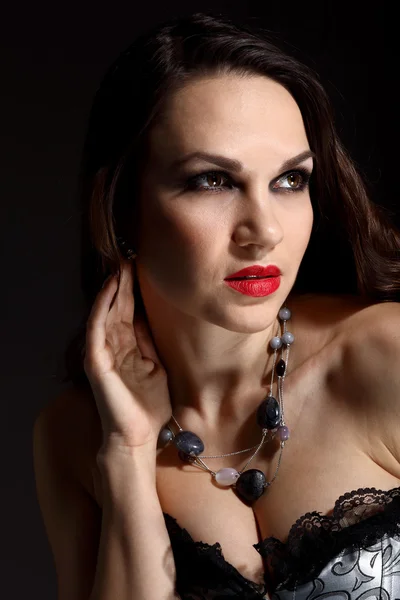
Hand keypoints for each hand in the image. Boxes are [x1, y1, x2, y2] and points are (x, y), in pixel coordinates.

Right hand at [83, 260, 171, 455]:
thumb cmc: (148, 407)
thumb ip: (149, 343)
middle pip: (117, 308)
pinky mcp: (96, 360)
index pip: (129, 312)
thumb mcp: (156, 367)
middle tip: (130, 257)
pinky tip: (109, 288)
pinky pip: (97, 327)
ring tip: (120, 265)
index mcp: (128, 348)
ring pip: (106, 312)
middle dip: (123, 283)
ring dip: (112, 288)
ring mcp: (103, 352)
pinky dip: (102, 306)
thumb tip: (149, 318)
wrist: (138, 435)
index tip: (143, 268)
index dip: (134, 291)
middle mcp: (113, 346)